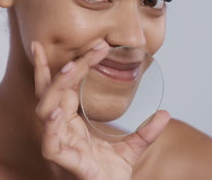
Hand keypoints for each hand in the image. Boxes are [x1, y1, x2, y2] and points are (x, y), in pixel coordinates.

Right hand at [32, 40, 170, 179]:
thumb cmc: (109, 176)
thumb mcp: (131, 150)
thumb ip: (144, 133)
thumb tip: (166, 114)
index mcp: (70, 122)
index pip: (60, 88)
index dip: (62, 66)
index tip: (80, 46)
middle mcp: (60, 128)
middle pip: (49, 92)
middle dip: (54, 68)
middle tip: (73, 47)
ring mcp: (59, 143)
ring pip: (46, 110)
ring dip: (56, 87)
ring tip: (72, 68)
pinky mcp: (62, 161)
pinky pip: (50, 142)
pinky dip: (52, 127)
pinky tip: (59, 111)